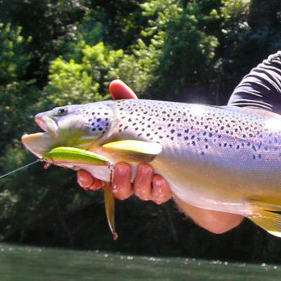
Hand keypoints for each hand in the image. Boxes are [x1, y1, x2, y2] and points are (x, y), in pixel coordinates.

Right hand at [76, 80, 171, 203]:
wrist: (195, 151)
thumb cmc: (158, 130)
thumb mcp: (142, 116)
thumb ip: (126, 103)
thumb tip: (115, 83)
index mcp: (119, 161)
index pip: (96, 176)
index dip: (87, 179)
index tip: (84, 174)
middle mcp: (132, 177)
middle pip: (116, 188)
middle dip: (116, 180)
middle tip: (120, 166)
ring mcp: (149, 185)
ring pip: (137, 192)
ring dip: (138, 182)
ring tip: (145, 167)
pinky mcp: (167, 191)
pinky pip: (159, 196)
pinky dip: (158, 189)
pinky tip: (162, 179)